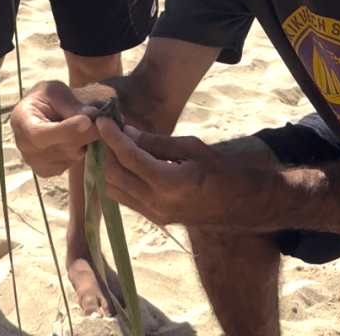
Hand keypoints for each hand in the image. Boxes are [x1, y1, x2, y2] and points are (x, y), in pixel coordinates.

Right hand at [10, 80, 104, 175]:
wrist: (46, 112)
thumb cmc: (50, 98)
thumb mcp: (58, 91)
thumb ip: (72, 104)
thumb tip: (92, 117)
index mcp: (21, 118)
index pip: (40, 132)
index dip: (64, 130)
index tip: (87, 121)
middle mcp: (23, 144)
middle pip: (58, 146)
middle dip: (84, 134)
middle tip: (102, 122)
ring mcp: (32, 161)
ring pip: (69, 156)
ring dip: (83, 142)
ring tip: (83, 127)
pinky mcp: (45, 170)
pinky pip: (70, 164)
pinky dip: (78, 152)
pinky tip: (75, 140)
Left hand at [96, 119, 254, 227]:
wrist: (238, 202)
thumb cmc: (218, 169)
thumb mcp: (191, 147)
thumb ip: (156, 142)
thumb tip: (128, 132)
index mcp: (169, 183)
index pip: (130, 158)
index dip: (112, 137)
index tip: (102, 121)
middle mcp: (157, 203)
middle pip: (114, 175)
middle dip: (103, 150)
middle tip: (101, 130)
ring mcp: (154, 214)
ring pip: (113, 189)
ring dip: (104, 166)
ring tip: (105, 144)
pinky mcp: (154, 218)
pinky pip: (123, 198)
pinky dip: (114, 179)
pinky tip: (116, 162)